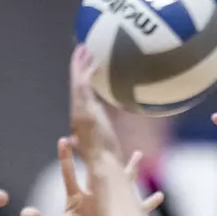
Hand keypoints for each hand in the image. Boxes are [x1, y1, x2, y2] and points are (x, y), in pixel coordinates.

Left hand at [20, 138, 163, 215]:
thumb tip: (25, 212)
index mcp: (76, 198)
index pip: (70, 173)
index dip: (67, 157)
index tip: (65, 138)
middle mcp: (94, 198)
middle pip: (99, 171)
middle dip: (102, 154)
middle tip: (104, 134)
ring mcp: (108, 209)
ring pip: (121, 184)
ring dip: (129, 171)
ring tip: (137, 154)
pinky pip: (137, 211)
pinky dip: (148, 204)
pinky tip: (159, 195)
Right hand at [69, 45, 122, 163]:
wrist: (104, 167)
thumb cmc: (112, 166)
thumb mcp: (120, 157)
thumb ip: (126, 152)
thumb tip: (138, 153)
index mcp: (87, 127)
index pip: (85, 102)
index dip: (85, 86)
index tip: (90, 73)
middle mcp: (81, 118)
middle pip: (79, 89)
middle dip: (79, 70)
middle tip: (83, 51)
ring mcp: (80, 112)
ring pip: (78, 84)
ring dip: (78, 65)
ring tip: (82, 48)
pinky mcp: (82, 109)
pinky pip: (81, 85)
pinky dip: (80, 70)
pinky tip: (86, 57)